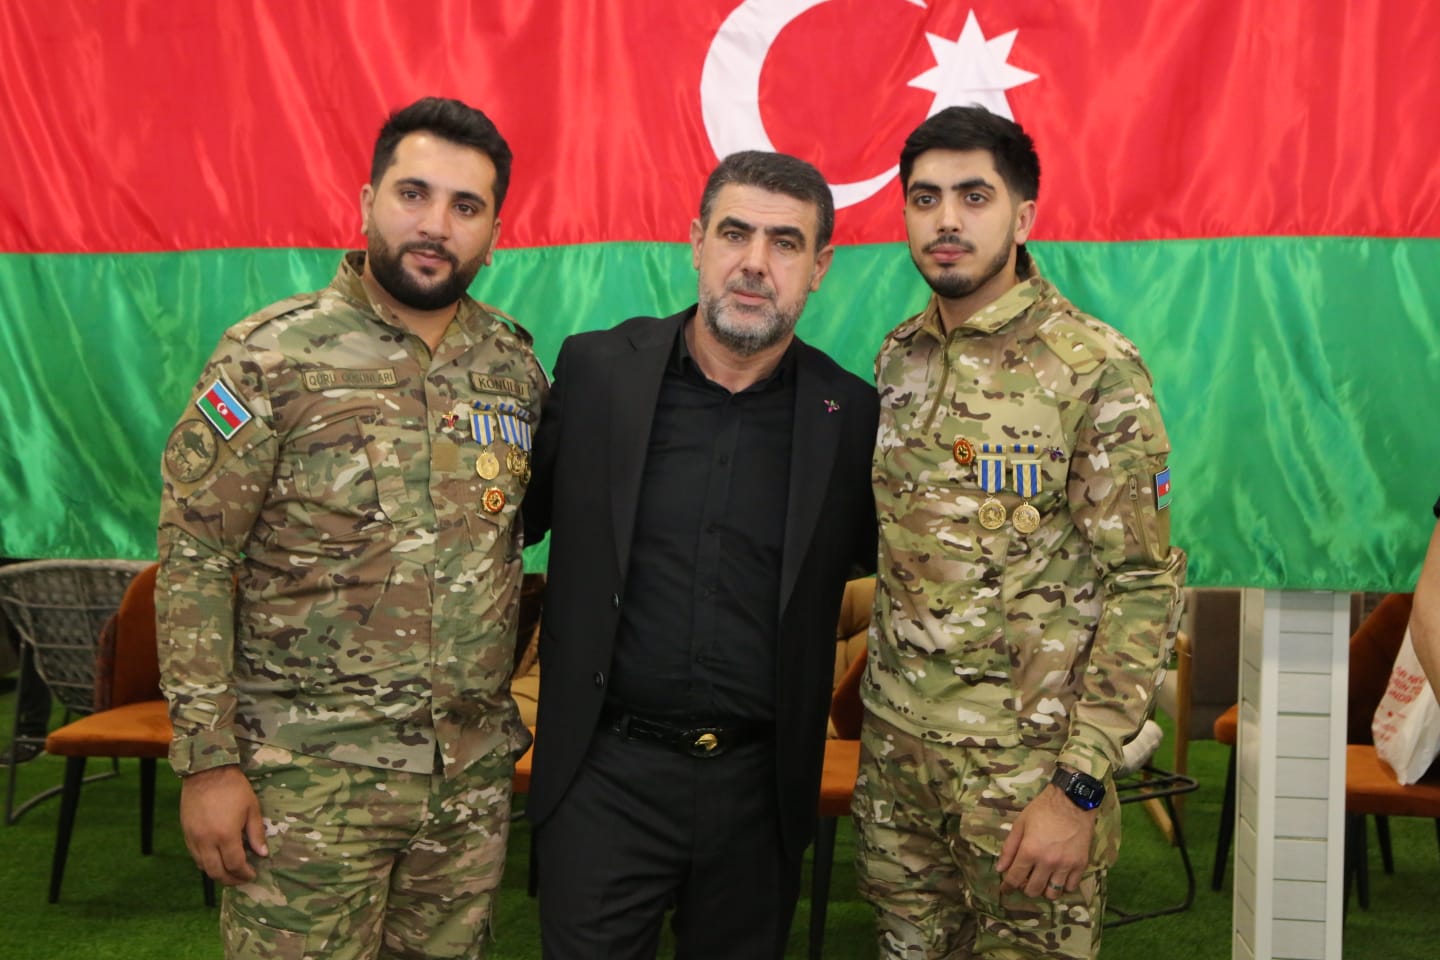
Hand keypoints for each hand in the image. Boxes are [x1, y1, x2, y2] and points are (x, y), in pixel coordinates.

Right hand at [179, 764, 267, 885]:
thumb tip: (262, 854)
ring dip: (217, 873)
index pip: (235, 865)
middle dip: (230, 880)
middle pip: (217, 872)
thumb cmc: (234, 788)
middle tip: (241, 879)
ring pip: (203, 867)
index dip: (244, 874)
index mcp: (226, 835)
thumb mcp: (251, 808)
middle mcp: (207, 841)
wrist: (206, 772)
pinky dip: (205, 863)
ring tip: (230, 872)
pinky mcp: (186, 833)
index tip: (252, 874)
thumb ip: (256, 834)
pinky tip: (216, 859)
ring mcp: (194, 838)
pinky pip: (195, 856)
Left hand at [996, 784, 1097, 899]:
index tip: (1005, 889)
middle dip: (1025, 888)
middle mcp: (1047, 862)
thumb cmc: (1043, 810)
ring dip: (1044, 890)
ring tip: (1042, 880)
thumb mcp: (1020, 824)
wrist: (1072, 801)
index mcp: (1030, 851)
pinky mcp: (1081, 864)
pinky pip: (1071, 887)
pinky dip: (1063, 886)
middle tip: (1025, 880)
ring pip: (1053, 893)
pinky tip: (1058, 877)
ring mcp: (1066, 865)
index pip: (1014, 878)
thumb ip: (1009, 848)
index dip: (1007, 886)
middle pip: (1033, 890)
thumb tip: (1000, 869)